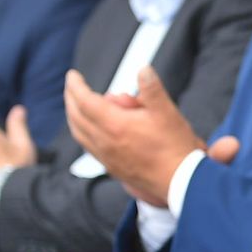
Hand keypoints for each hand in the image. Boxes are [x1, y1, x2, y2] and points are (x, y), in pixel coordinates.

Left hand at [64, 66, 202, 207]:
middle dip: (70, 98)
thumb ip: (152, 89)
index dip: (76, 86)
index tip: (72, 75)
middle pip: (76, 117)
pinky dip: (82, 133)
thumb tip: (143, 69)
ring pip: (79, 134)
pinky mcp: (112, 168)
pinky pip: (88, 147)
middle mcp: (105, 142)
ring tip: (76, 106)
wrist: (181, 182)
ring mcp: (107, 157)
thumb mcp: (167, 112)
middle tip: (72, 87)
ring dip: (73, 117)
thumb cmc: (175, 148)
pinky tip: (91, 130)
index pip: (85, 101)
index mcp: (116, 125)